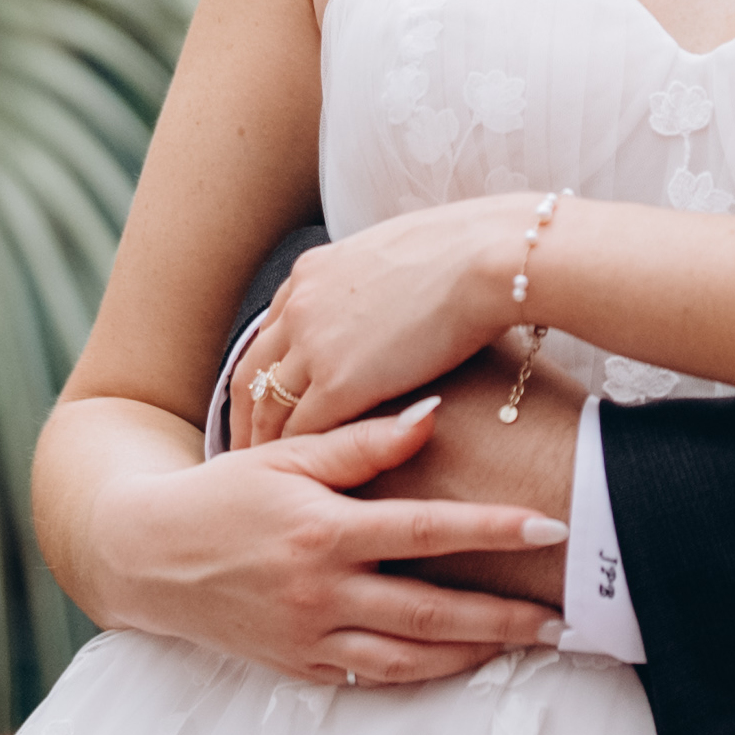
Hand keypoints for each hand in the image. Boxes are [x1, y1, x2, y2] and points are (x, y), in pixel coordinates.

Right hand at [70, 395, 570, 684]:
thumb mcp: (283, 455)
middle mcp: (320, 591)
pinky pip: (374, 677)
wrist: (147, 557)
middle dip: (505, 615)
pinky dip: (424, 673)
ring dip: (476, 654)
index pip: (426, 530)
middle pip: (432, 611)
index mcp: (322, 530)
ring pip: (410, 657)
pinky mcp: (299, 666)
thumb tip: (433, 413)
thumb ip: (361, 443)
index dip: (491, 531)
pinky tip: (463, 661)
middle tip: (564, 616)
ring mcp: (310, 637)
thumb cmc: (222, 493)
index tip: (550, 527)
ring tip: (530, 643)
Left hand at [229, 198, 528, 449]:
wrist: (488, 259)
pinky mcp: (339, 382)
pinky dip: (296, 458)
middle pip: (254, 373)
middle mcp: (301, 305)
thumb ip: (380, 283)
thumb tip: (398, 296)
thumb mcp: (402, 254)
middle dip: (247, 415)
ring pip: (268, 408)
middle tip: (246, 449)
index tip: (266, 401)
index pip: (272, 332)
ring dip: (262, 444)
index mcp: (314, 272)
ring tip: (265, 477)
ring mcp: (314, 344)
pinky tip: (303, 483)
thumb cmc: (472, 252)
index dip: (267, 372)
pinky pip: (301, 431)